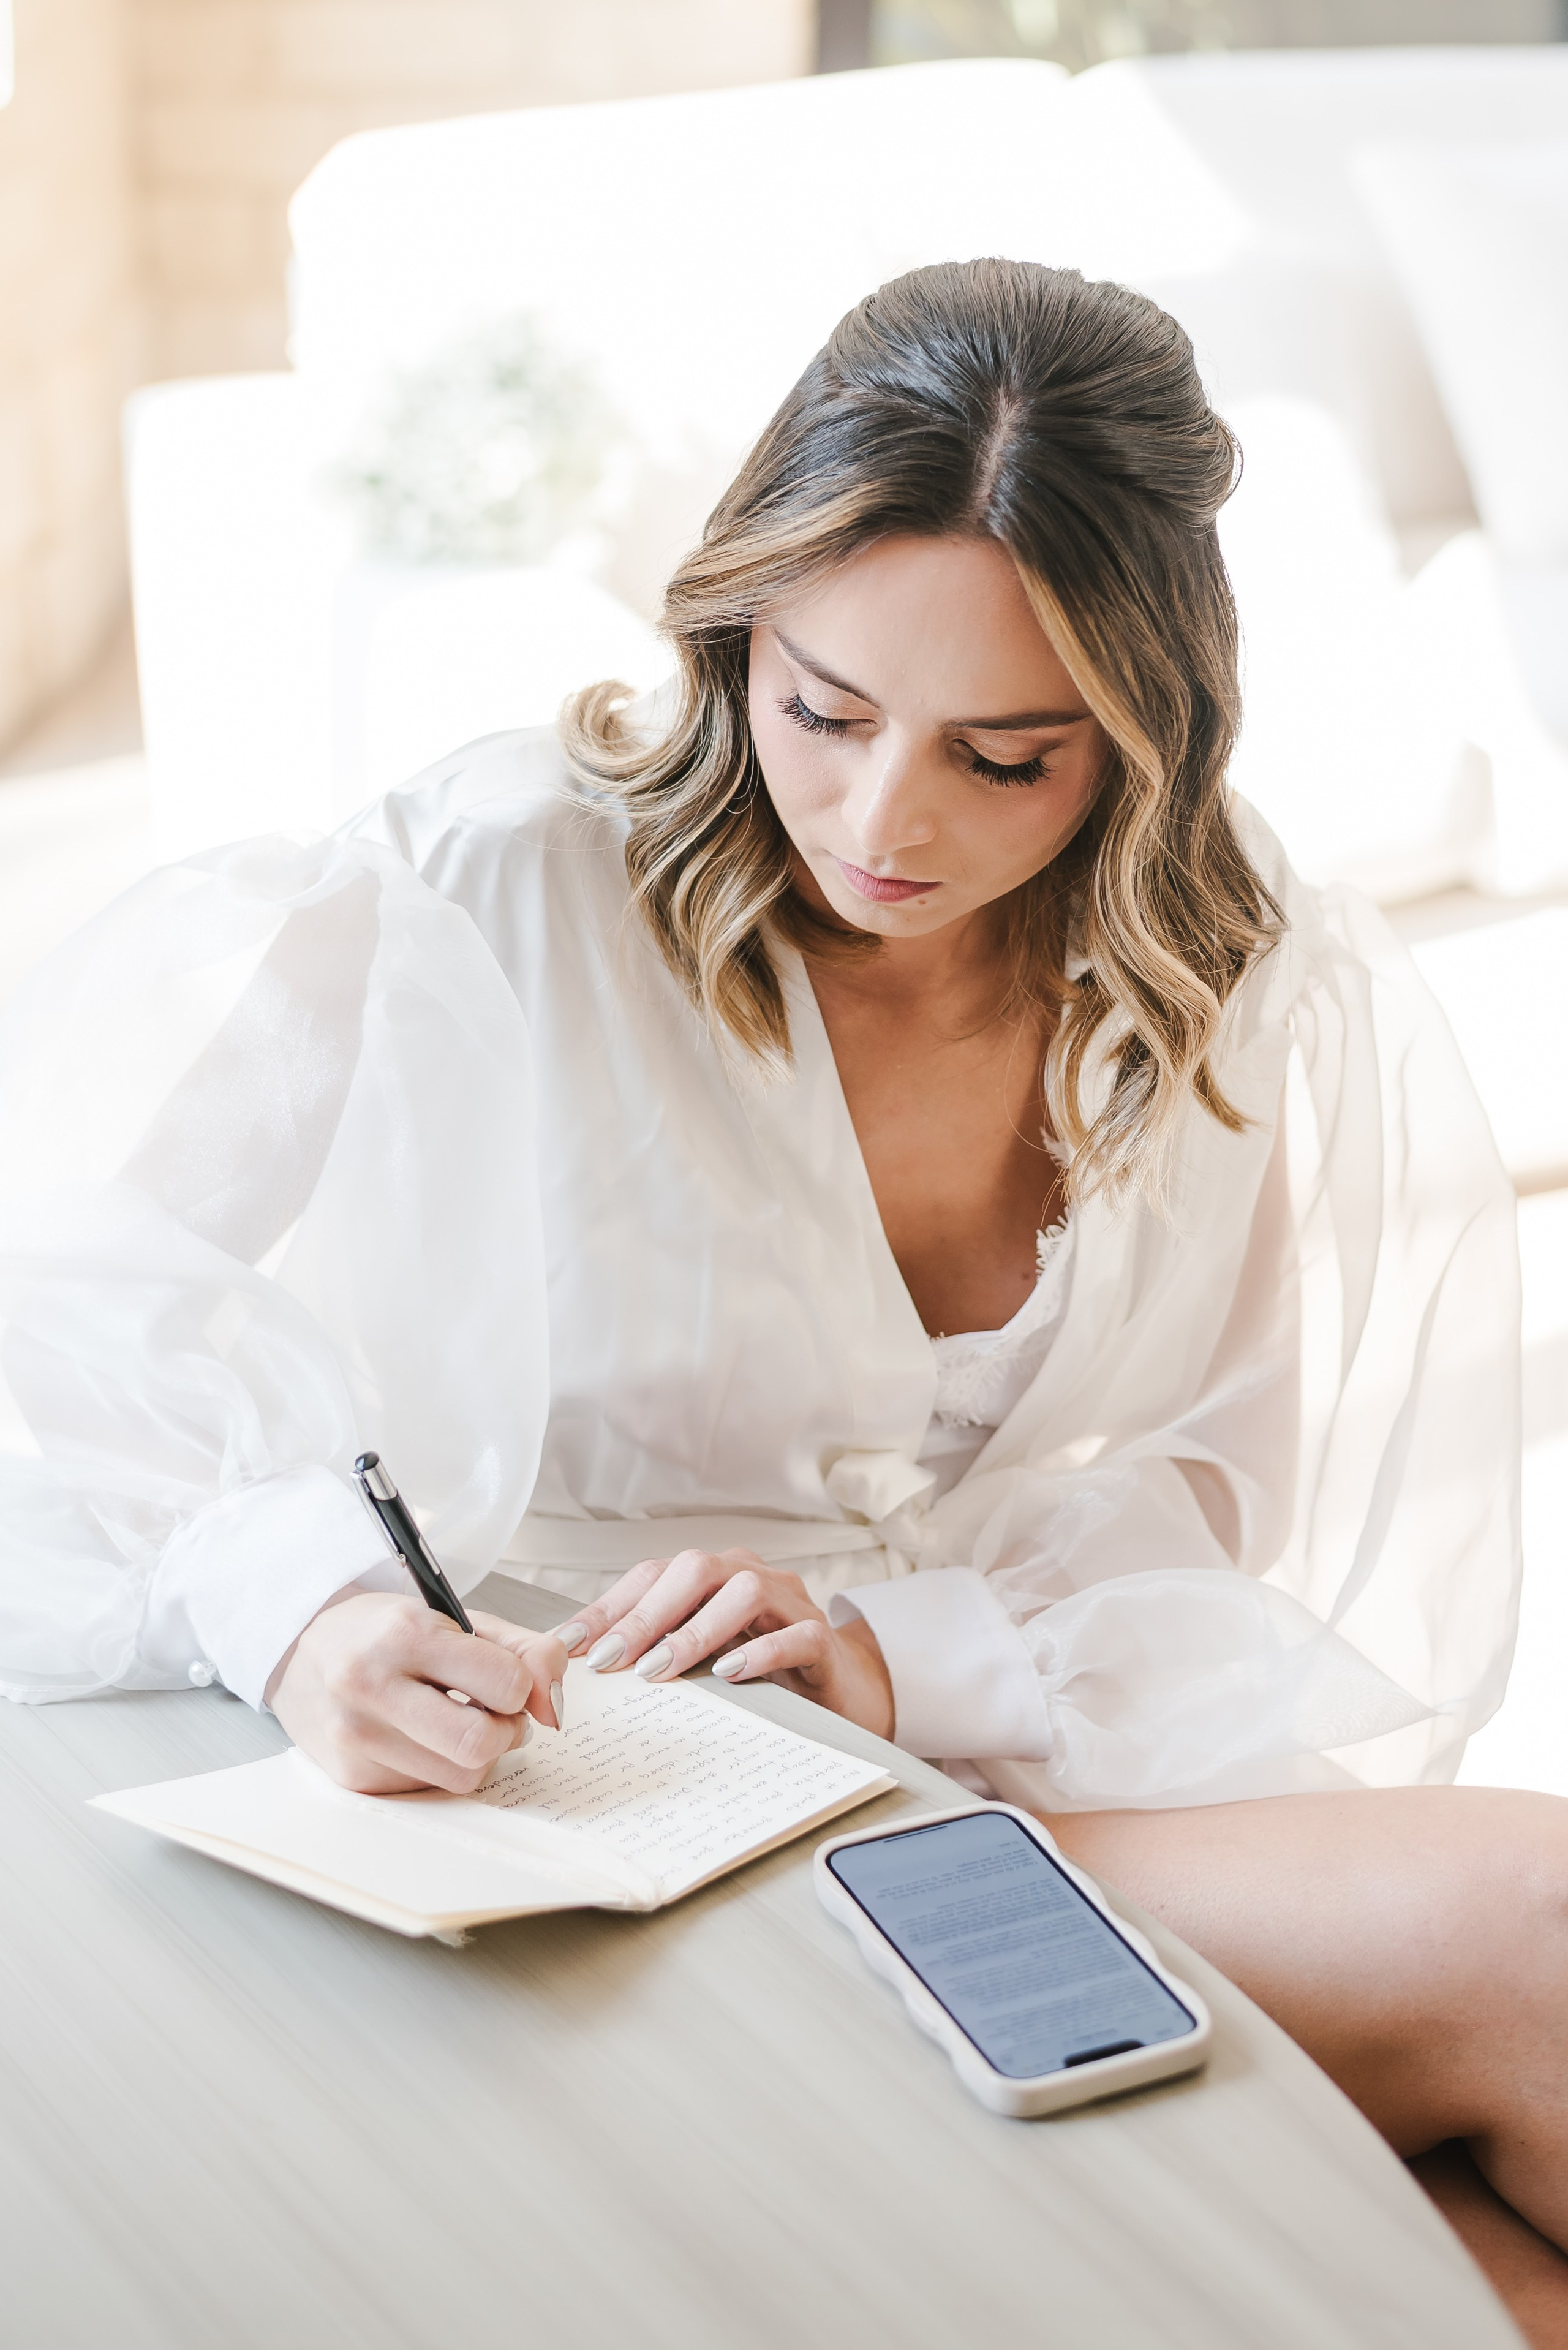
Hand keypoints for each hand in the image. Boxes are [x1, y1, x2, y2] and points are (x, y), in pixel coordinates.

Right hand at [266, 1590, 568, 1794]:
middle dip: (506, 1731)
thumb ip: (524, 1650)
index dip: (523, 1687)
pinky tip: (421, 1736)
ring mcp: (356, 1737)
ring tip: (457, 1720)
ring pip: (461, 1776)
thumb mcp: (458, 1619)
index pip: (505, 1683)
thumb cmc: (387, 1632)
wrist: (301, 1649)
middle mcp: (371, 1686)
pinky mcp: (351, 1777)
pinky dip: (440, 1766)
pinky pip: (429, 1789)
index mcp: (405, 1634)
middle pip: (480, 1744)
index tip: (511, 1682)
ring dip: (477, 1754)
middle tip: (496, 1712)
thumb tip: (555, 1706)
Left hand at [555, 1549, 894, 1740]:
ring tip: (660, 1670)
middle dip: (646, 1614)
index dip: (608, 1607)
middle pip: (695, 1569)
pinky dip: (760, 1650)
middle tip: (610, 1659)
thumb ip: (656, 1650)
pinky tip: (730, 1673)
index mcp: (712, 1575)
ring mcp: (789, 1602)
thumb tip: (586, 1668)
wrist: (838, 1690)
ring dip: (696, 1630)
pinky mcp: (821, 1638)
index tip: (567, 1645)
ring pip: (744, 1591)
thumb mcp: (700, 1657)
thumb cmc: (758, 1671)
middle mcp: (749, 1575)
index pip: (652, 1576)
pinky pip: (795, 1634)